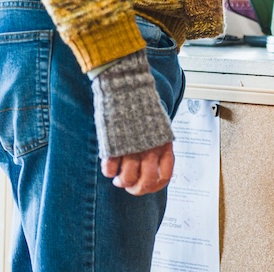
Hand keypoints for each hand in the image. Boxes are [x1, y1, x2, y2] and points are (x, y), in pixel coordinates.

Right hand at [89, 49, 174, 193]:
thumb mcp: (159, 125)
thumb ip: (158, 146)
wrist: (126, 85)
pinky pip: (109, 169)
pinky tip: (109, 165)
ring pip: (126, 180)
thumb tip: (153, 166)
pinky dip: (108, 171)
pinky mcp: (113, 146)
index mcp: (164, 144)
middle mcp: (150, 149)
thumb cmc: (141, 104)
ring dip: (121, 181)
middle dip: (136, 189)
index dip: (155, 186)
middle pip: (146, 183)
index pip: (165, 177)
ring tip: (118, 177)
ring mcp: (131, 148)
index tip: (147, 186)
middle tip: (129, 185)